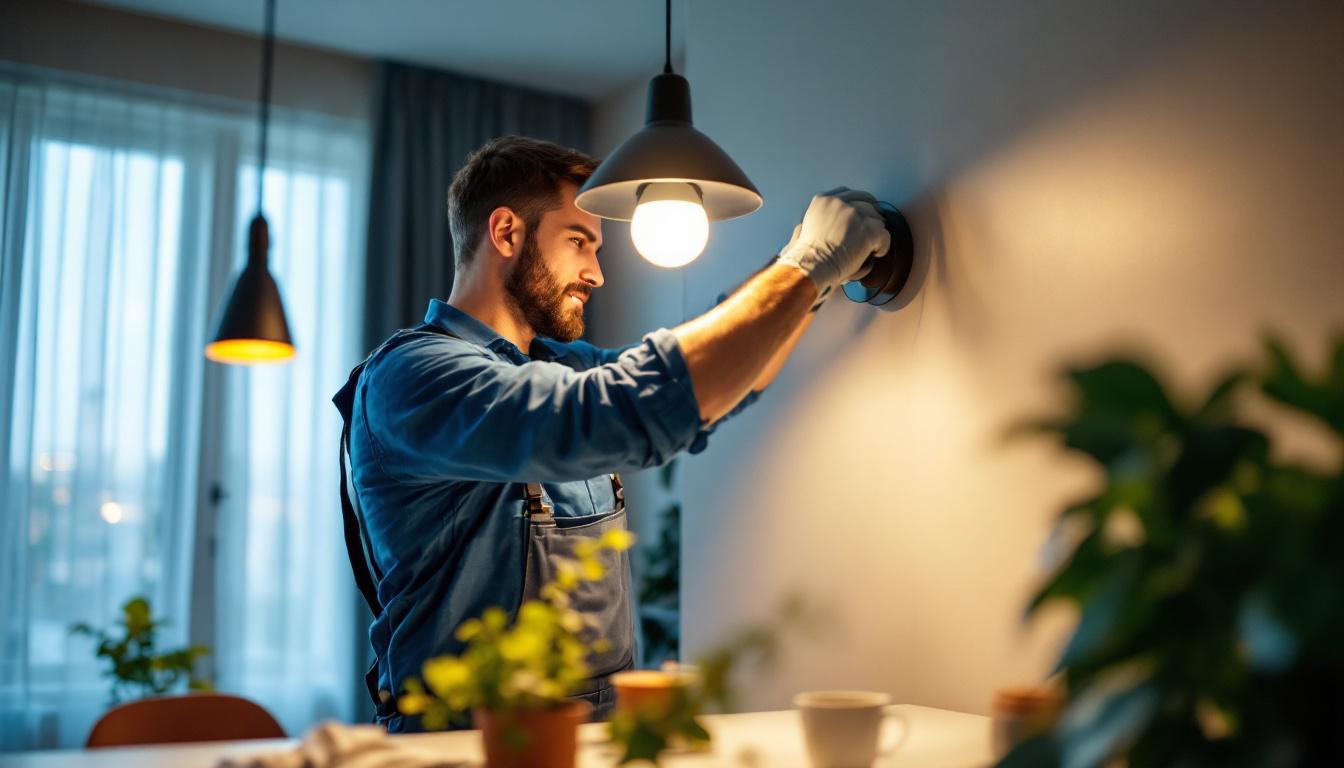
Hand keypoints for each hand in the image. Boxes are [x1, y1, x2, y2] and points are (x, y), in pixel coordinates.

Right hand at [776, 187, 890, 297]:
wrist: (812, 266)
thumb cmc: (808, 254)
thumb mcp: (809, 225)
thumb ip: (825, 215)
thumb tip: (841, 219)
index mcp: (824, 200)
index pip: (848, 193)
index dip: (858, 203)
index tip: (861, 213)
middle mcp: (839, 202)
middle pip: (866, 200)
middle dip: (871, 213)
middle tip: (873, 227)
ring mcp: (855, 214)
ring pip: (876, 217)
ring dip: (876, 231)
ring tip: (870, 246)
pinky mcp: (868, 229)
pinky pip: (884, 235)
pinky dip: (882, 246)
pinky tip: (875, 253)